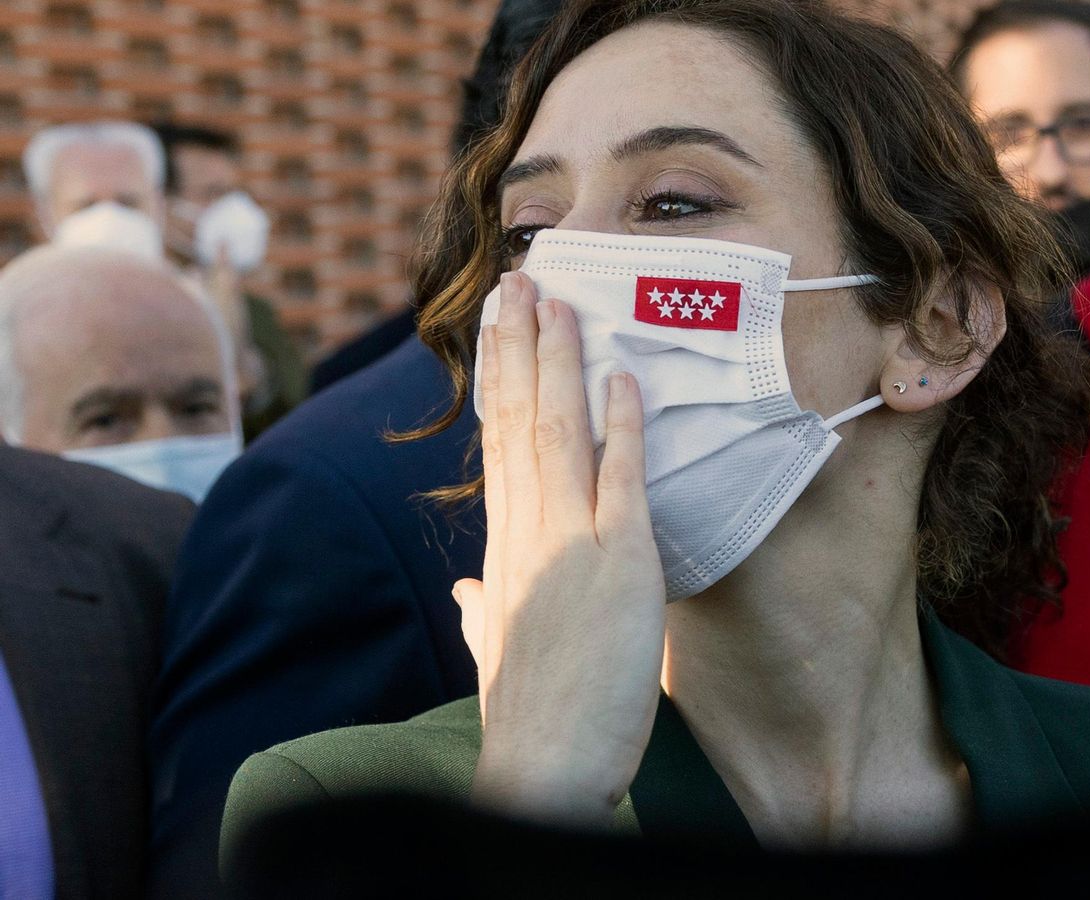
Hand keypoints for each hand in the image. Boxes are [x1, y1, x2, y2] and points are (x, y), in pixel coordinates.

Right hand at [454, 270, 665, 827]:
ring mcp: (570, 541)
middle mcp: (527, 531)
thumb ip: (481, 614)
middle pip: (518, 420)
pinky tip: (622, 374)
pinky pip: (620, 477)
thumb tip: (467, 594)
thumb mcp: (495, 654)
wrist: (546, 766)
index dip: (502, 381)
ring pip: (557, 430)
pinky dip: (621, 423)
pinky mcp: (619, 562)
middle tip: (520, 281)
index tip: (502, 331)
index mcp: (505, 548)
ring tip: (554, 298)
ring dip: (558, 359)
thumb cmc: (529, 717)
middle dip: (519, 346)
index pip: (500, 446)